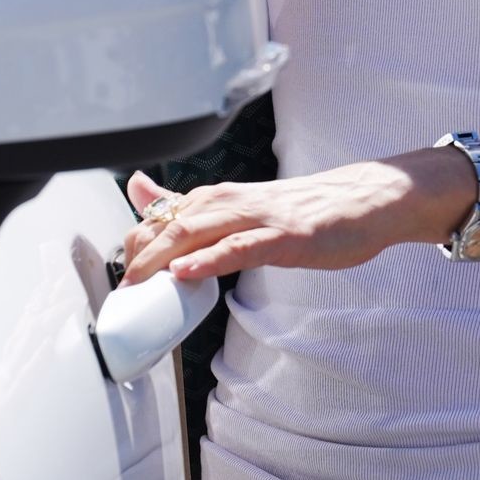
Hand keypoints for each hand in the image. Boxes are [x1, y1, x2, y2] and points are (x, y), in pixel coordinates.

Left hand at [119, 160, 431, 285]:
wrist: (363, 200)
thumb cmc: (304, 208)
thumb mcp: (242, 204)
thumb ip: (191, 204)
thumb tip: (139, 190)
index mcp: (221, 196)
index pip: (162, 216)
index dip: (134, 244)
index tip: (116, 276)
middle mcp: (233, 200)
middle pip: (171, 223)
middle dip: (138, 255)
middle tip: (117, 290)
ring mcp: (260, 217)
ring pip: (198, 231)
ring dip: (162, 257)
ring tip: (136, 282)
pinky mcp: (285, 236)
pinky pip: (241, 247)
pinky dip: (210, 259)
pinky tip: (188, 272)